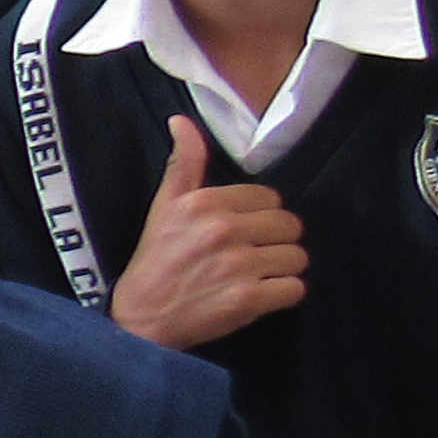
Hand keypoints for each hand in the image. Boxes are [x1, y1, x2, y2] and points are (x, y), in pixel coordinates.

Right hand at [109, 116, 306, 348]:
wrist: (140, 317)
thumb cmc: (155, 258)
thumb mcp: (163, 205)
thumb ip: (182, 163)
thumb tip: (181, 120)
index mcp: (204, 203)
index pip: (270, 197)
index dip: (261, 214)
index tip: (243, 230)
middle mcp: (223, 230)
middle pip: (290, 225)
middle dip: (277, 240)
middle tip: (254, 253)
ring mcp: (238, 266)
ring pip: (297, 257)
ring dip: (283, 268)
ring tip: (259, 274)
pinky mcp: (248, 300)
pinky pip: (295, 289)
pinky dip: (284, 294)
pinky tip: (262, 294)